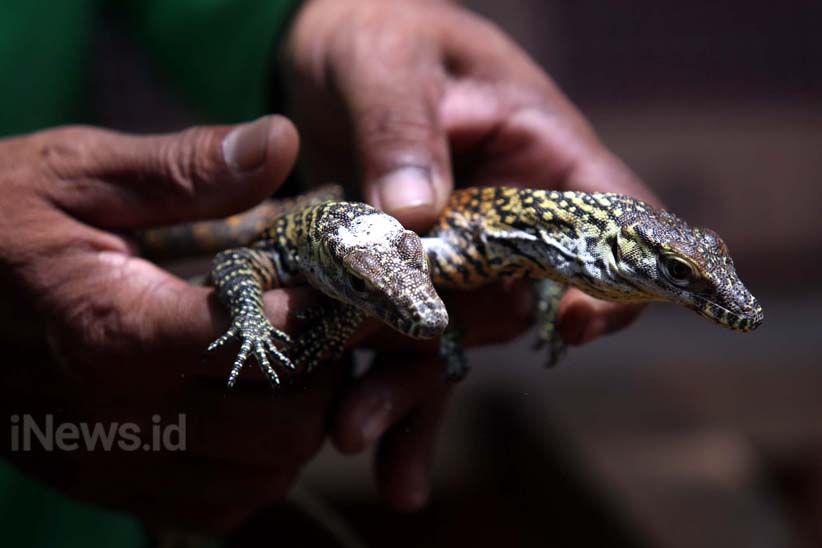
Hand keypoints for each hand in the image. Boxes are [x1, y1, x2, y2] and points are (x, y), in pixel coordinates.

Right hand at [0, 116, 342, 532]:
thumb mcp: (76, 175)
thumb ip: (183, 168)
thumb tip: (280, 141)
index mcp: (120, 328)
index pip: (268, 338)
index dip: (314, 306)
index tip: (318, 278)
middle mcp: (123, 414)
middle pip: (285, 423)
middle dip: (319, 372)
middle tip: (308, 324)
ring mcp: (116, 461)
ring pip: (265, 473)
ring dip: (294, 419)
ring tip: (278, 363)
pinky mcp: (109, 483)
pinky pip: (222, 504)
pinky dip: (254, 465)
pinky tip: (240, 410)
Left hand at [286, 0, 660, 509]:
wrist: (326, 57)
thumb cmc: (379, 37)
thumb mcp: (388, 62)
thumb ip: (402, 127)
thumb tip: (416, 209)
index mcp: (544, 156)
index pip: (614, 228)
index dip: (611, 284)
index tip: (566, 325)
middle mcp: (513, 221)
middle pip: (519, 303)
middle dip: (463, 353)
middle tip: (383, 399)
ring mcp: (462, 258)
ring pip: (455, 337)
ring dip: (405, 388)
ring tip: (348, 429)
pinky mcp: (409, 279)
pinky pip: (409, 342)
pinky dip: (390, 388)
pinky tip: (370, 447)